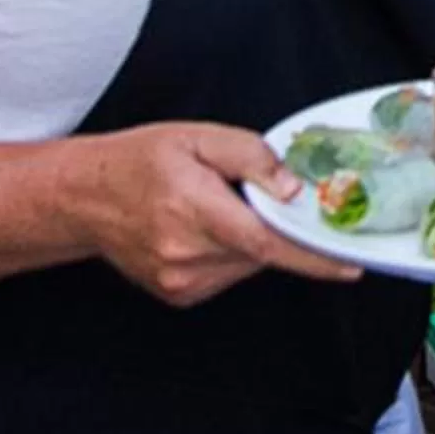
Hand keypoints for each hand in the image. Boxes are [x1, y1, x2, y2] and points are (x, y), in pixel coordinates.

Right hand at [61, 121, 359, 305]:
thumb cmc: (138, 162)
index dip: (313, 256)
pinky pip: (228, 276)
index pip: (266, 243)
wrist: (85, 198)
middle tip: (268, 198)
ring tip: (220, 207)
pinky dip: (233, 254)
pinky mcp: (179, 295)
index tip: (349, 264)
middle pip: (262, 253)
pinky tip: (208, 229)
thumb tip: (291, 189)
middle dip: (279, 229)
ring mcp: (181, 281)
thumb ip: (251, 158)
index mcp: (193, 211)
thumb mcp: (197, 138)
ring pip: (248, 266)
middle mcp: (186, 255)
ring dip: (253, 240)